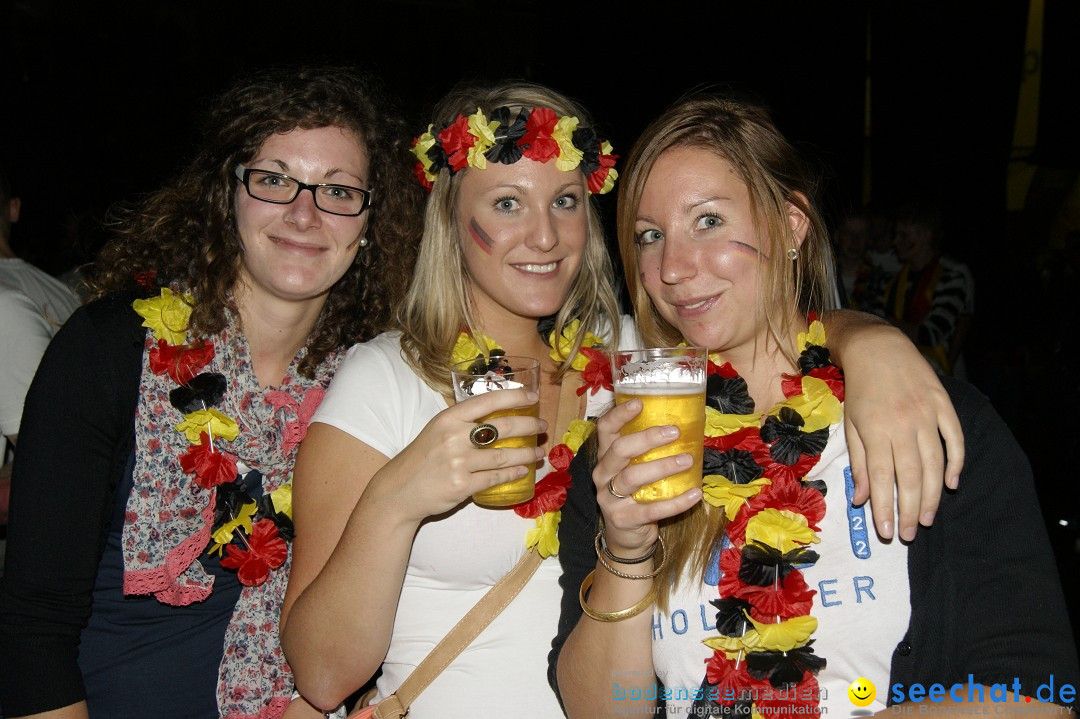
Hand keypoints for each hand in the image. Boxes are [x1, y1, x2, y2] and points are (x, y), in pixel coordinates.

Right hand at [364, 388, 545, 522]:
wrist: (399, 491)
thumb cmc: (421, 458)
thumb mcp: (437, 430)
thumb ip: (463, 422)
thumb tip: (498, 415)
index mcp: (449, 418)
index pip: (488, 401)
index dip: (514, 397)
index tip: (533, 397)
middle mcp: (455, 437)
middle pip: (503, 427)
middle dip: (528, 425)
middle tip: (541, 427)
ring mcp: (459, 462)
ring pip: (504, 456)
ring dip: (526, 454)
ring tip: (538, 453)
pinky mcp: (462, 485)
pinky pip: (496, 478)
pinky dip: (513, 474)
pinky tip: (522, 471)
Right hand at [592, 399, 702, 556]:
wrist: (626, 537)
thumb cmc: (635, 495)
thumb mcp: (634, 470)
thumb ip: (646, 452)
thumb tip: (684, 425)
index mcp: (605, 457)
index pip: (605, 430)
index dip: (619, 415)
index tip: (640, 403)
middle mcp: (602, 474)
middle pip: (619, 450)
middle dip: (647, 438)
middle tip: (675, 432)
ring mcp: (610, 498)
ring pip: (633, 477)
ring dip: (663, 466)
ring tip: (688, 460)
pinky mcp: (623, 519)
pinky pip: (652, 509)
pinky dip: (676, 502)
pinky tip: (695, 494)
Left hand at [838, 323, 964, 540]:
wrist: (878, 348)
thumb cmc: (860, 390)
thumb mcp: (851, 424)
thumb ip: (859, 462)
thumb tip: (860, 499)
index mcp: (875, 430)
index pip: (881, 478)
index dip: (885, 507)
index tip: (887, 531)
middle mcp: (902, 424)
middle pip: (910, 476)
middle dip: (910, 509)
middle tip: (910, 534)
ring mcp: (925, 414)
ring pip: (934, 463)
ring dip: (933, 494)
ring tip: (928, 519)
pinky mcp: (943, 404)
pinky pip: (955, 438)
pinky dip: (955, 462)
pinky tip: (952, 483)